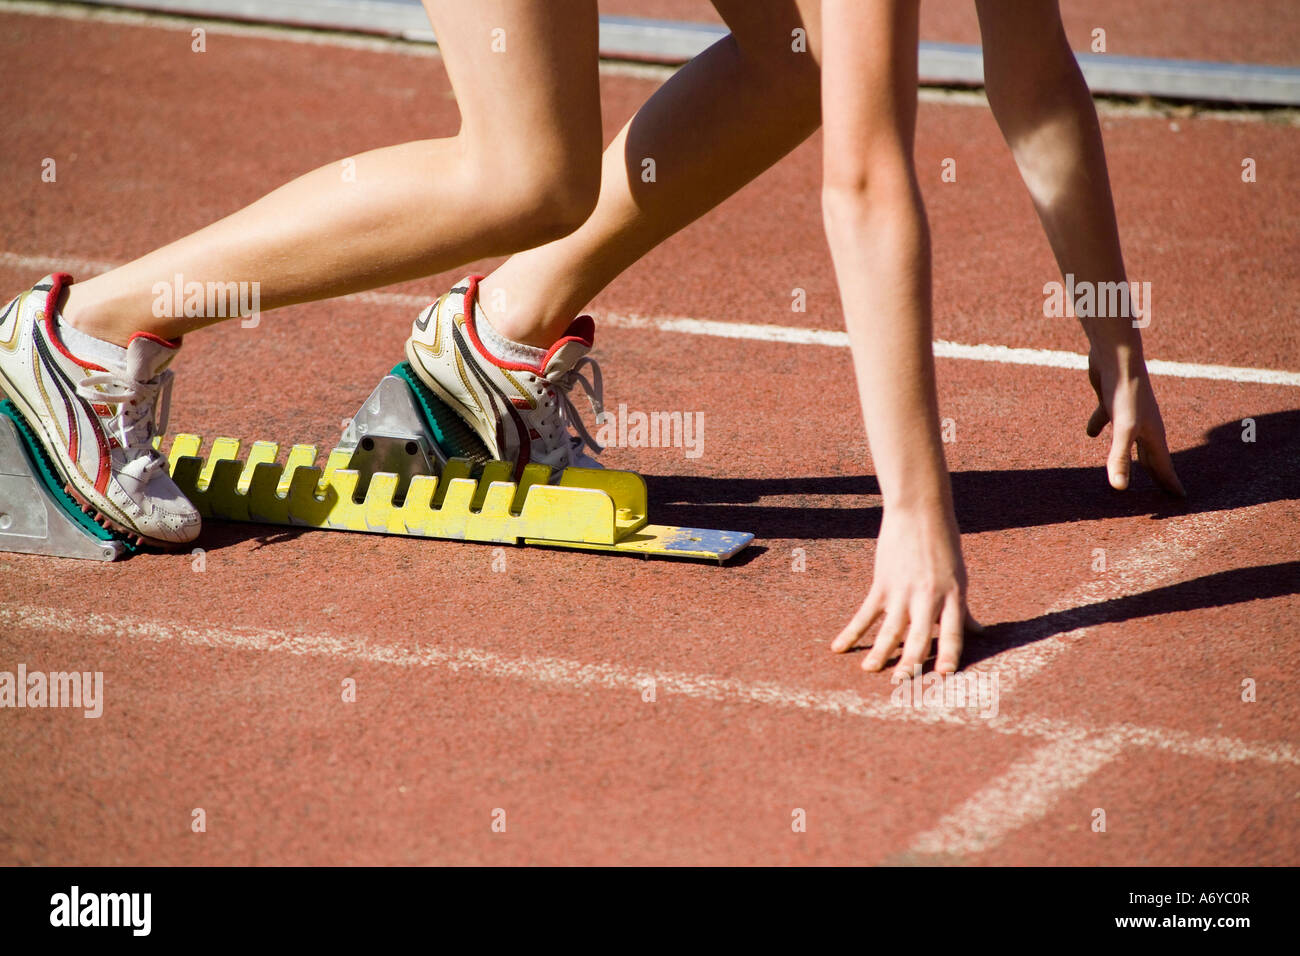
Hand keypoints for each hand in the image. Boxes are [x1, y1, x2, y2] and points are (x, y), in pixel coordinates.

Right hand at [831, 504, 980, 676]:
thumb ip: (962, 608)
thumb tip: (978, 631)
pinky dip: (852, 632)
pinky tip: (839, 647)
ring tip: (870, 671)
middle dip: (911, 662)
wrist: (918, 511)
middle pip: (920, 636)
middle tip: (901, 683)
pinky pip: (866, 613)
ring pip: (890, 629)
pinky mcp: (883, 584)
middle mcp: (928, 596)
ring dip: (880, 652)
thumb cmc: (943, 543)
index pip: (952, 632)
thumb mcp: (958, 576)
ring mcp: (903, 590)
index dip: (949, 655)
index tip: (945, 675)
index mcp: (952, 596)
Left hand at [1086, 348, 1184, 495]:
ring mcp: (1127, 413)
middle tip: (1163, 492)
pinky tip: (1090, 433)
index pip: (1163, 465)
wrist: (1116, 354)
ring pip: (1130, 441)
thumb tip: (1120, 489)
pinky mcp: (1111, 402)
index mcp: (1152, 434)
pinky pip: (1106, 420)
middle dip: (1156, 475)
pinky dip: (1099, 428)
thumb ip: (1120, 458)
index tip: (1181, 499)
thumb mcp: (1123, 429)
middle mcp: (1144, 425)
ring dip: (1131, 456)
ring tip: (1132, 470)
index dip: (1170, 483)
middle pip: (1151, 456)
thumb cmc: (1125, 390)